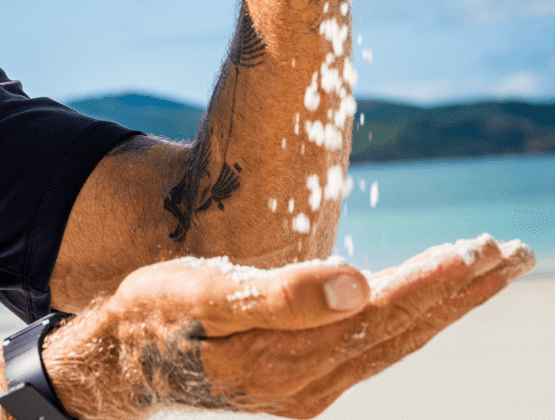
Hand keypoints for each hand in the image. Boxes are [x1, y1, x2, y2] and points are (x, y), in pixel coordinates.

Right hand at [45, 236, 533, 419]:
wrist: (124, 358)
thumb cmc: (158, 312)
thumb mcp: (206, 292)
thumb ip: (282, 294)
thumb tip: (361, 284)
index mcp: (288, 359)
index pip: (381, 314)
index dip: (433, 281)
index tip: (480, 249)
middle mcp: (308, 384)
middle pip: (402, 332)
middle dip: (462, 292)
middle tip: (515, 253)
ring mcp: (307, 390)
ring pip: (393, 343)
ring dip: (446, 305)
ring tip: (488, 269)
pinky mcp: (299, 382)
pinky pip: (371, 350)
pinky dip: (410, 322)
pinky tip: (426, 303)